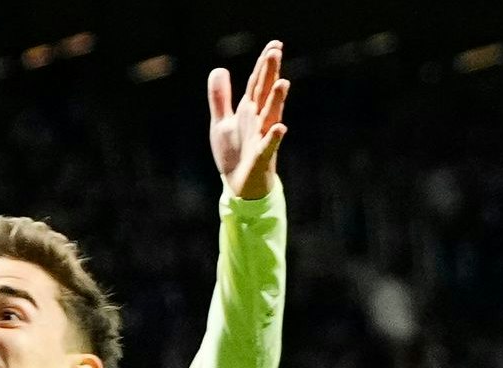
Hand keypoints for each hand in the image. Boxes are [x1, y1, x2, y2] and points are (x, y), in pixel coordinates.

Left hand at [207, 42, 289, 199]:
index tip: (275, 45)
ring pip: (270, 116)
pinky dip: (274, 137)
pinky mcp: (261, 158)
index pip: (257, 82)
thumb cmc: (234, 155)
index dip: (264, 64)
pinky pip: (269, 146)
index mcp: (249, 111)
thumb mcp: (221, 122)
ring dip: (276, 101)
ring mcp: (262, 138)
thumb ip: (220, 97)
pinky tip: (280, 127)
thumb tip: (219, 69)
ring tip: (283, 83)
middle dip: (270, 73)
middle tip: (276, 51)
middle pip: (264, 93)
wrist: (239, 187)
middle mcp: (258, 121)